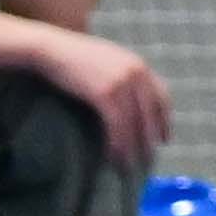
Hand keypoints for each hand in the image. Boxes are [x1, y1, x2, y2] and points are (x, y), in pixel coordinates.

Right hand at [35, 27, 172, 165]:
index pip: (162, 97)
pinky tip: (113, 156)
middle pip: (152, 115)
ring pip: (135, 123)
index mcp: (139, 65)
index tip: (163, 139)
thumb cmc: (75, 57)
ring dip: (133, 149)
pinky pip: (117, 125)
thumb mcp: (108, 62)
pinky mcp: (105, 93)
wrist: (51, 49)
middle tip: (147, 161)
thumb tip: (131, 102)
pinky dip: (117, 144)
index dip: (164, 121)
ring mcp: (122, 83)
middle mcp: (136, 73)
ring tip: (128, 166)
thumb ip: (123, 77)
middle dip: (150, 140)